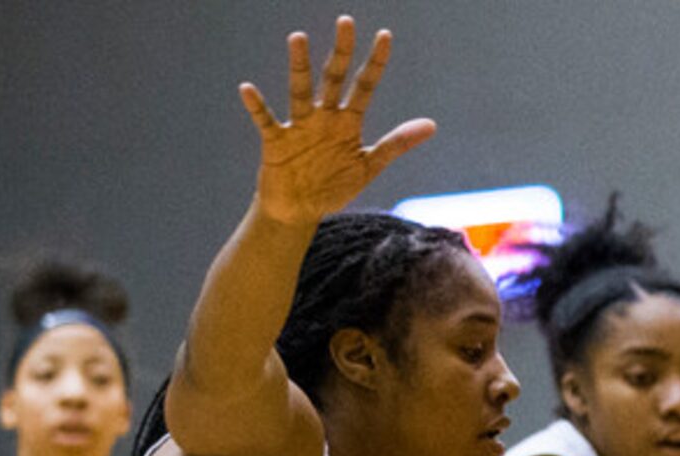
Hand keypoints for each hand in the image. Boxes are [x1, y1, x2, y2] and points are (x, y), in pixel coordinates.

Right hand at [239, 18, 435, 225]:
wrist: (300, 211)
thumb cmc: (333, 186)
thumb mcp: (368, 166)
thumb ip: (396, 144)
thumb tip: (431, 125)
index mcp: (347, 122)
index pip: (364, 86)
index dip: (375, 62)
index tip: (384, 35)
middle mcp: (324, 117)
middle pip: (333, 78)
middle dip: (341, 51)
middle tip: (346, 21)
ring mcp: (299, 127)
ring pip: (300, 91)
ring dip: (299, 66)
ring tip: (298, 38)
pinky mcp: (276, 142)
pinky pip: (265, 120)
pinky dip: (256, 106)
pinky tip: (248, 89)